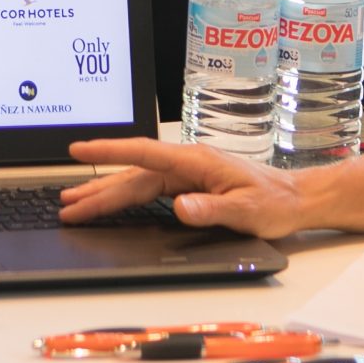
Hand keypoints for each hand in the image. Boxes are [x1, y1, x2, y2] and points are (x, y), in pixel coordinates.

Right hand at [60, 136, 311, 238]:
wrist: (296, 199)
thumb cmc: (275, 202)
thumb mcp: (247, 212)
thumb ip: (212, 210)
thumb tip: (179, 207)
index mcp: (196, 161)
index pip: (144, 153)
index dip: (109, 150)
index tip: (79, 151)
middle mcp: (187, 164)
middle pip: (133, 174)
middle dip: (97, 188)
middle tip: (66, 204)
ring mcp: (186, 174)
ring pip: (137, 182)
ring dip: (106, 192)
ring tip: (75, 203)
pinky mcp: (188, 185)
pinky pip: (148, 189)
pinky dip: (124, 196)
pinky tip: (110, 202)